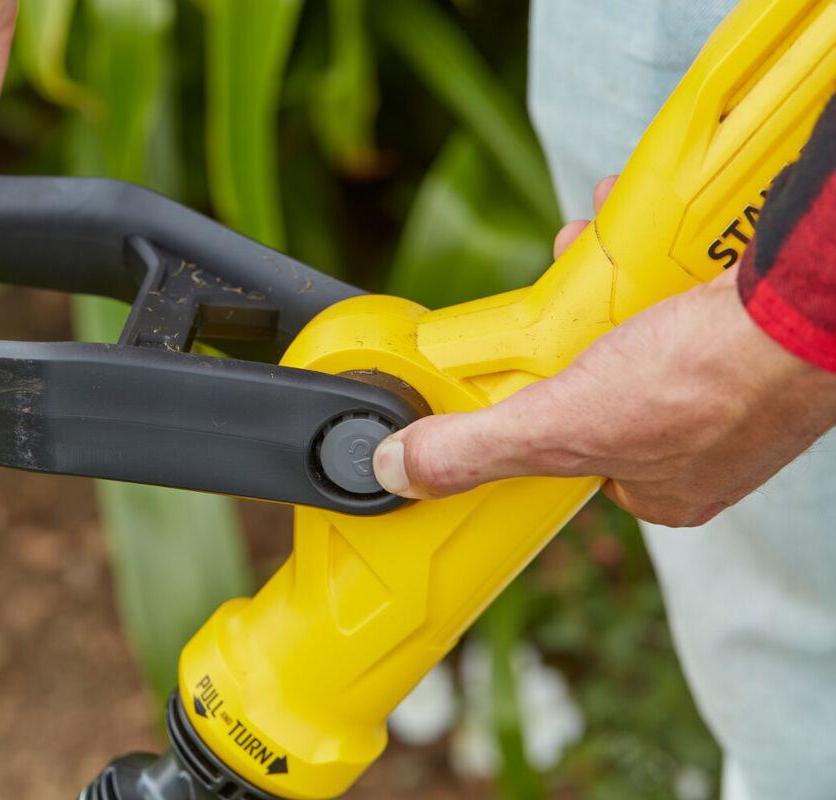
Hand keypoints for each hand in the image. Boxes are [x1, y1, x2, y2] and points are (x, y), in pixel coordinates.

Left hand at [373, 177, 835, 526]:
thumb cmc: (706, 381)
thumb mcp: (562, 426)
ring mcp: (733, 386)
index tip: (523, 369)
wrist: (809, 307)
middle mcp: (702, 445)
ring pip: (636, 330)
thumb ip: (477, 450)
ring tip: (584, 245)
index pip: (571, 451)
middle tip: (556, 293)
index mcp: (661, 488)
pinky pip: (678, 288)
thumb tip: (399, 470)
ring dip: (600, 279)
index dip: (538, 409)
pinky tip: (624, 221)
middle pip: (600, 380)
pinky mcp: (747, 329)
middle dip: (567, 327)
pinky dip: (649, 251)